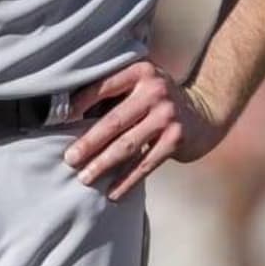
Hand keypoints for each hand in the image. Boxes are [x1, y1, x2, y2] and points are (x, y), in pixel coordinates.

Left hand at [62, 60, 227, 199]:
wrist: (204, 112)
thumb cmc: (159, 100)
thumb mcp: (141, 84)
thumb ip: (115, 93)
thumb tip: (69, 114)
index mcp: (141, 72)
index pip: (104, 87)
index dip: (81, 103)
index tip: (60, 121)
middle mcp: (155, 91)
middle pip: (114, 120)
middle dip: (89, 142)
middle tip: (69, 159)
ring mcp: (167, 116)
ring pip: (127, 145)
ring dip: (103, 164)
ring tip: (84, 178)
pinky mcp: (175, 140)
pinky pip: (145, 164)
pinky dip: (127, 181)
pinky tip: (112, 193)